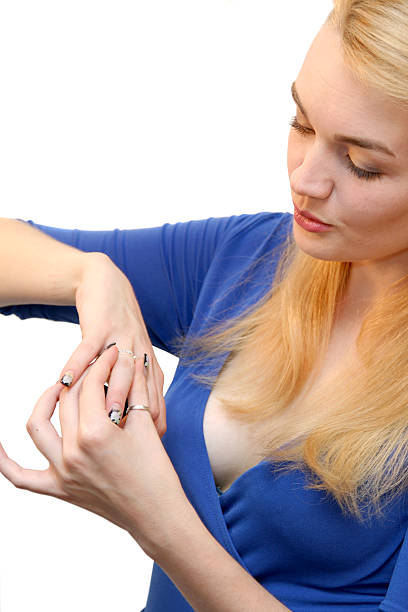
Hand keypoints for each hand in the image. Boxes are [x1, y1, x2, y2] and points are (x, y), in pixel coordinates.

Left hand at [0, 345, 186, 554]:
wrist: (156, 514)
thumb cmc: (156, 472)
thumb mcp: (146, 425)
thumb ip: (133, 390)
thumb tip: (130, 362)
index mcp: (97, 433)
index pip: (91, 385)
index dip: (103, 364)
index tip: (112, 354)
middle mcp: (73, 451)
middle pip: (67, 400)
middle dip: (83, 376)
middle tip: (96, 367)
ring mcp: (62, 472)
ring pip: (38, 427)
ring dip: (45, 401)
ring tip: (59, 389)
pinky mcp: (59, 489)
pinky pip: (21, 476)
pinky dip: (3, 461)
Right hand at [58, 252, 166, 436]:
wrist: (109, 286)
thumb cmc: (121, 331)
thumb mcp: (138, 360)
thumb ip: (140, 390)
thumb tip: (141, 426)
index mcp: (150, 367)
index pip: (155, 403)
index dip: (150, 428)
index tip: (143, 453)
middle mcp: (140, 355)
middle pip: (140, 391)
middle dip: (134, 418)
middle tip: (124, 445)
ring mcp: (121, 340)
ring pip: (117, 371)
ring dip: (109, 394)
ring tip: (101, 420)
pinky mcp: (100, 326)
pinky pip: (87, 349)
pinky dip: (76, 365)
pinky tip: (66, 382)